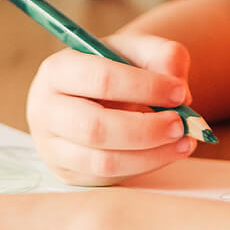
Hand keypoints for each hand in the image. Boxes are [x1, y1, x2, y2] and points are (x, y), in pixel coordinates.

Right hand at [27, 32, 197, 185]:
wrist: (98, 95)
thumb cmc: (120, 69)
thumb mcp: (140, 51)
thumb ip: (164, 56)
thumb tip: (178, 86)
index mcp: (58, 70)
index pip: (101, 79)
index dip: (144, 87)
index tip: (179, 92)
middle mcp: (46, 110)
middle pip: (95, 127)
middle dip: (146, 128)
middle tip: (181, 123)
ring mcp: (52, 147)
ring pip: (103, 160)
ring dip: (150, 153)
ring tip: (184, 140)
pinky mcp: (68, 174)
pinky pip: (109, 178)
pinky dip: (145, 166)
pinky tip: (169, 151)